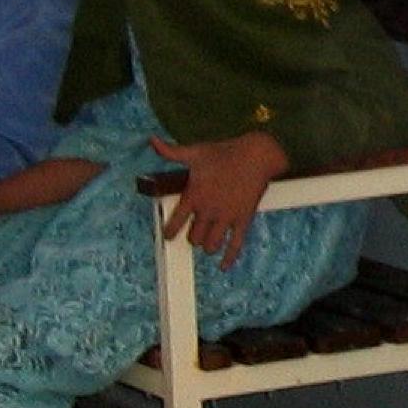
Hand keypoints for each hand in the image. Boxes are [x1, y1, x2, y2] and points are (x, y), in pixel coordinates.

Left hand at [151, 131, 287, 269]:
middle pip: (193, 238)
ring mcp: (226, 217)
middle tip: (196, 230)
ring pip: (210, 245)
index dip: (170, 232)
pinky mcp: (243, 219)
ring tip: (209, 240)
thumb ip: (170, 152)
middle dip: (193, 236)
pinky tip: (223, 267)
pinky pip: (235, 245)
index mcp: (193, 196)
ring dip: (208, 245)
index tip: (169, 235)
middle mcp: (208, 210)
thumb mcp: (195, 151)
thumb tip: (151, 140)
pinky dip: (228, 259)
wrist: (256, 155)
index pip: (174, 223)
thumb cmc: (224, 152)